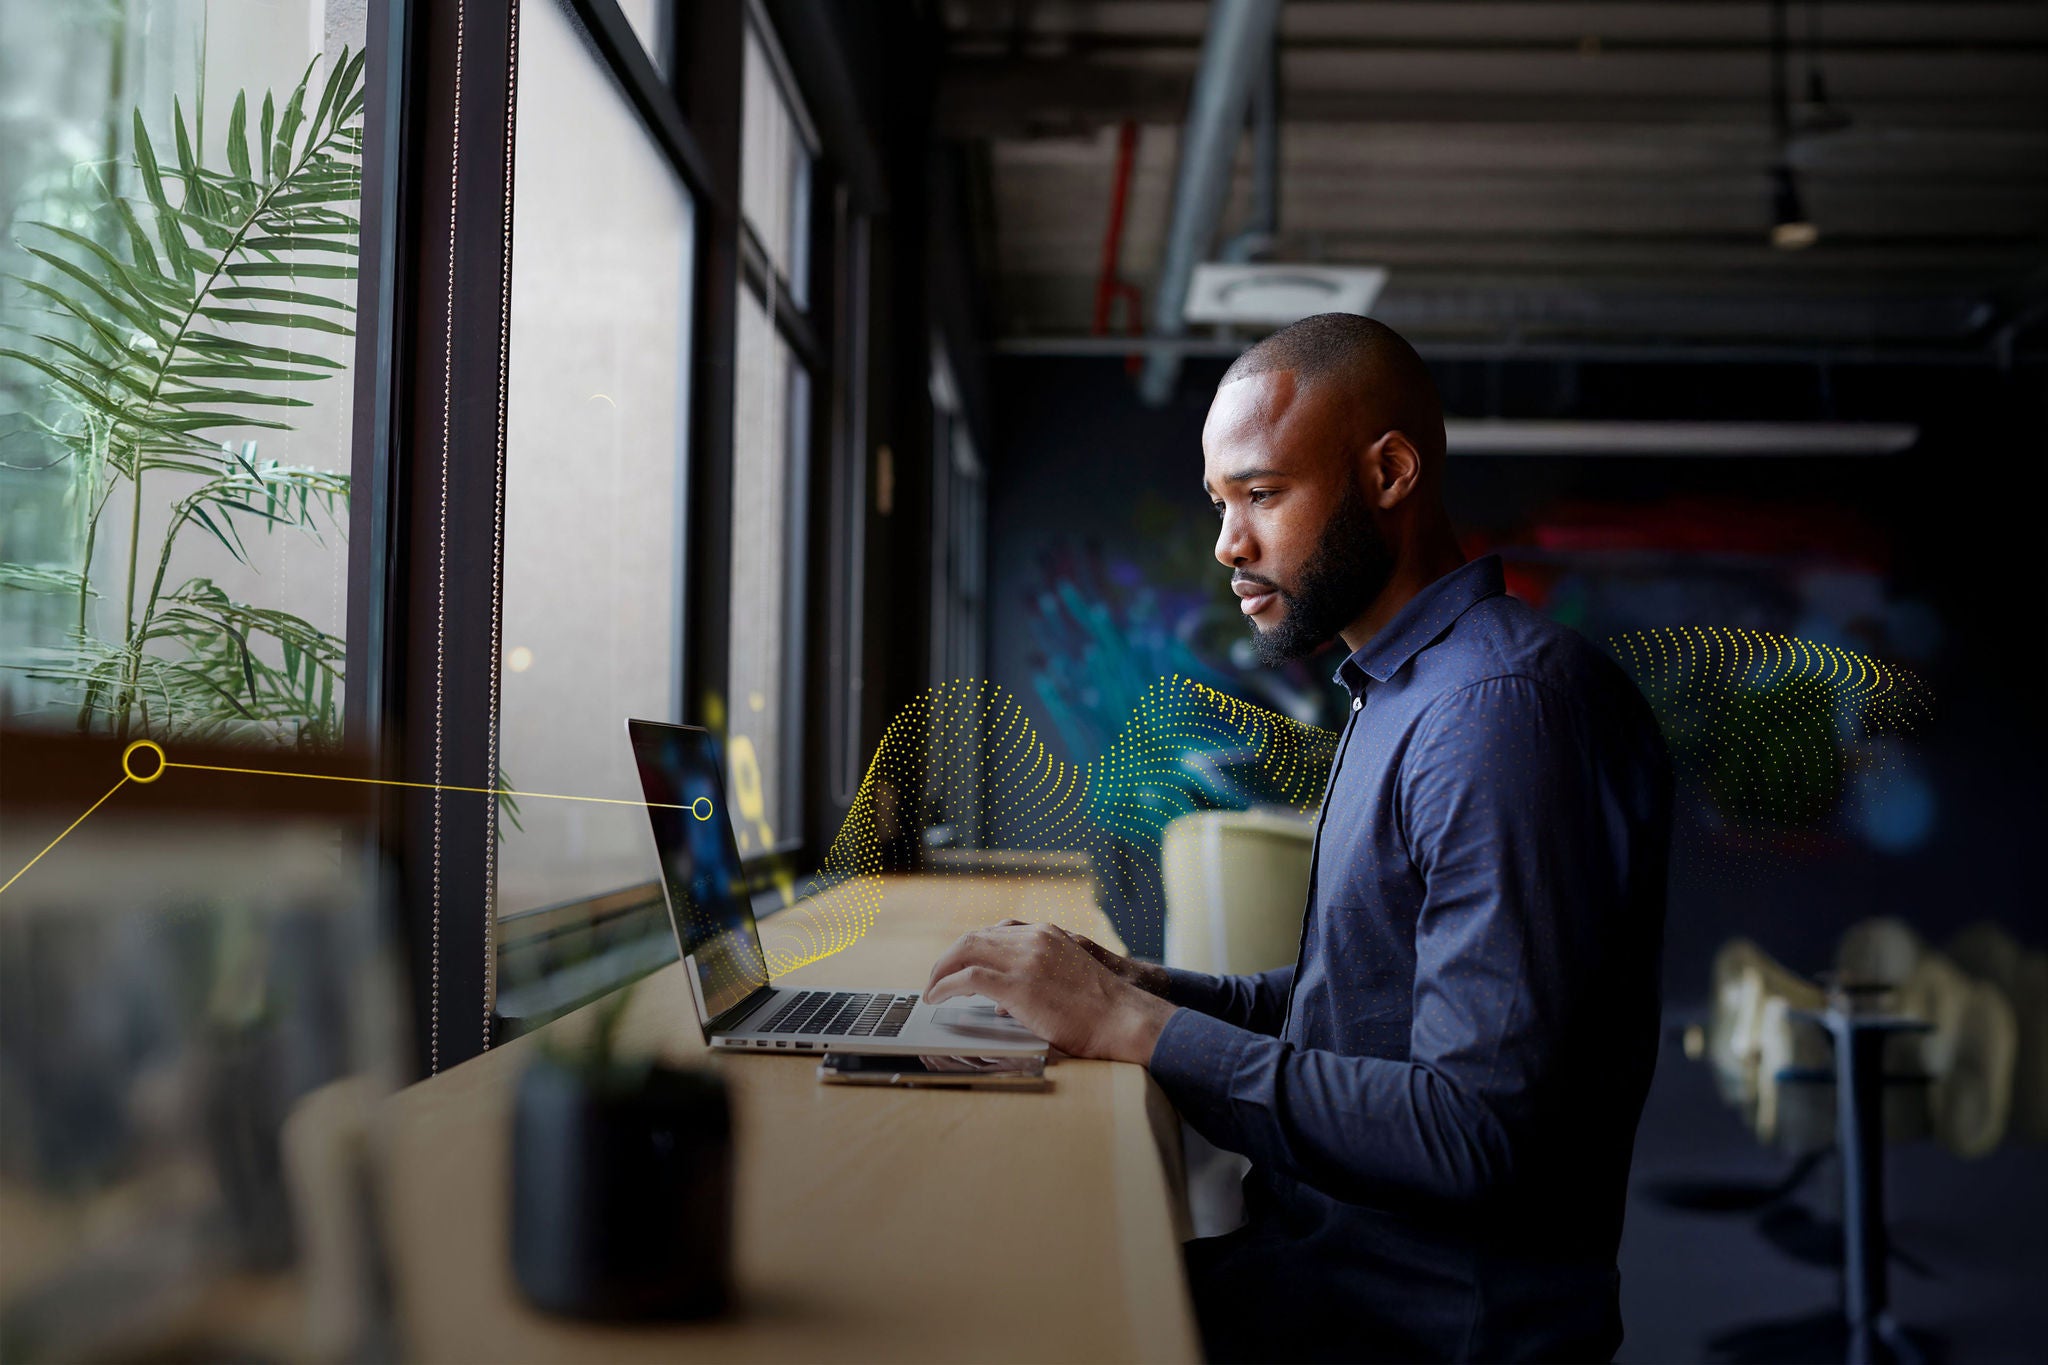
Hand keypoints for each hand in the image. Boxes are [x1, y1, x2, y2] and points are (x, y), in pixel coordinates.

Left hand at [925, 921, 1177, 1064]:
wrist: (1124, 1019)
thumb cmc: (1102, 1010)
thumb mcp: (1069, 979)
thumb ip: (1038, 979)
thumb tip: (1004, 1004)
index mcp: (1047, 935)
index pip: (996, 931)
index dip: (972, 947)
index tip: (959, 963)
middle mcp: (1033, 940)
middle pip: (974, 937)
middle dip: (949, 957)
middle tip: (936, 978)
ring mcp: (1025, 960)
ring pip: (965, 951)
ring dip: (941, 970)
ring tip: (932, 989)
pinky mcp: (1017, 986)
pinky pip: (966, 979)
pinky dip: (944, 986)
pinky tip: (937, 998)